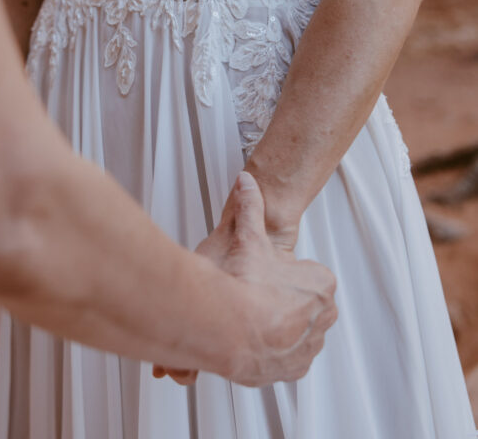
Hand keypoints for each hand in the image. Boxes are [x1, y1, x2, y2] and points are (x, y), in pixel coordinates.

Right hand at [153, 172, 336, 386]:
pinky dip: (274, 350)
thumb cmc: (245, 287)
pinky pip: (289, 357)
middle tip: (258, 292)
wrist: (229, 328)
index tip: (269, 273)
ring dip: (281, 325)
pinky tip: (255, 338)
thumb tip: (246, 184)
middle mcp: (322, 318)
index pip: (311, 275)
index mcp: (321, 284)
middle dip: (285, 299)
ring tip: (254, 315)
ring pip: (299, 332)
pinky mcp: (294, 368)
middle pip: (307, 304)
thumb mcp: (249, 237)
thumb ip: (250, 207)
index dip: (287, 272)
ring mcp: (309, 346)